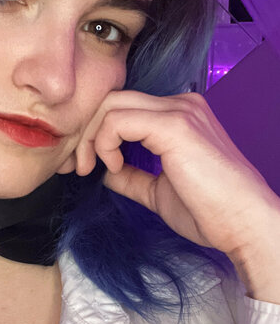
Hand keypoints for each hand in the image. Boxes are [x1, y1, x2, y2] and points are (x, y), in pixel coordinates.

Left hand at [68, 90, 279, 260]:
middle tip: (79, 167)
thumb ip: (131, 176)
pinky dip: (105, 142)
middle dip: (87, 132)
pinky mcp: (174, 125)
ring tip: (93, 169)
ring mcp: (179, 111)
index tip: (85, 166)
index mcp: (181, 116)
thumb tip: (104, 172)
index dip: (96, 133)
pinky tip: (112, 167)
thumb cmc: (211, 212)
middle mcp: (181, 105)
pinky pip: (118, 120)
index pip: (124, 107)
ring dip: (92, 138)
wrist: (244, 224)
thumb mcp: (159, 191)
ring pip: (111, 104)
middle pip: (113, 98)